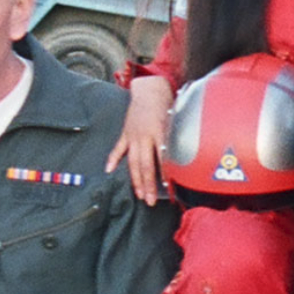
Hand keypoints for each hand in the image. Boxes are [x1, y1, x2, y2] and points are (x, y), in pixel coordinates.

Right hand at [105, 76, 175, 205]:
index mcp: (159, 133)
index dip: (166, 175)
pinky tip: (109, 170)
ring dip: (135, 181)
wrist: (149, 91)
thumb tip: (184, 161)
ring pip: (132, 162)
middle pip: (145, 166)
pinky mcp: (125, 134)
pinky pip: (118, 149)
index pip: (162, 159)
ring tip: (140, 195)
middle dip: (148, 185)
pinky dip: (113, 159)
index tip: (170, 189)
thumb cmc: (166, 107)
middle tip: (151, 201)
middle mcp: (144, 136)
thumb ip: (177, 140)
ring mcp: (132, 136)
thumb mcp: (175, 122)